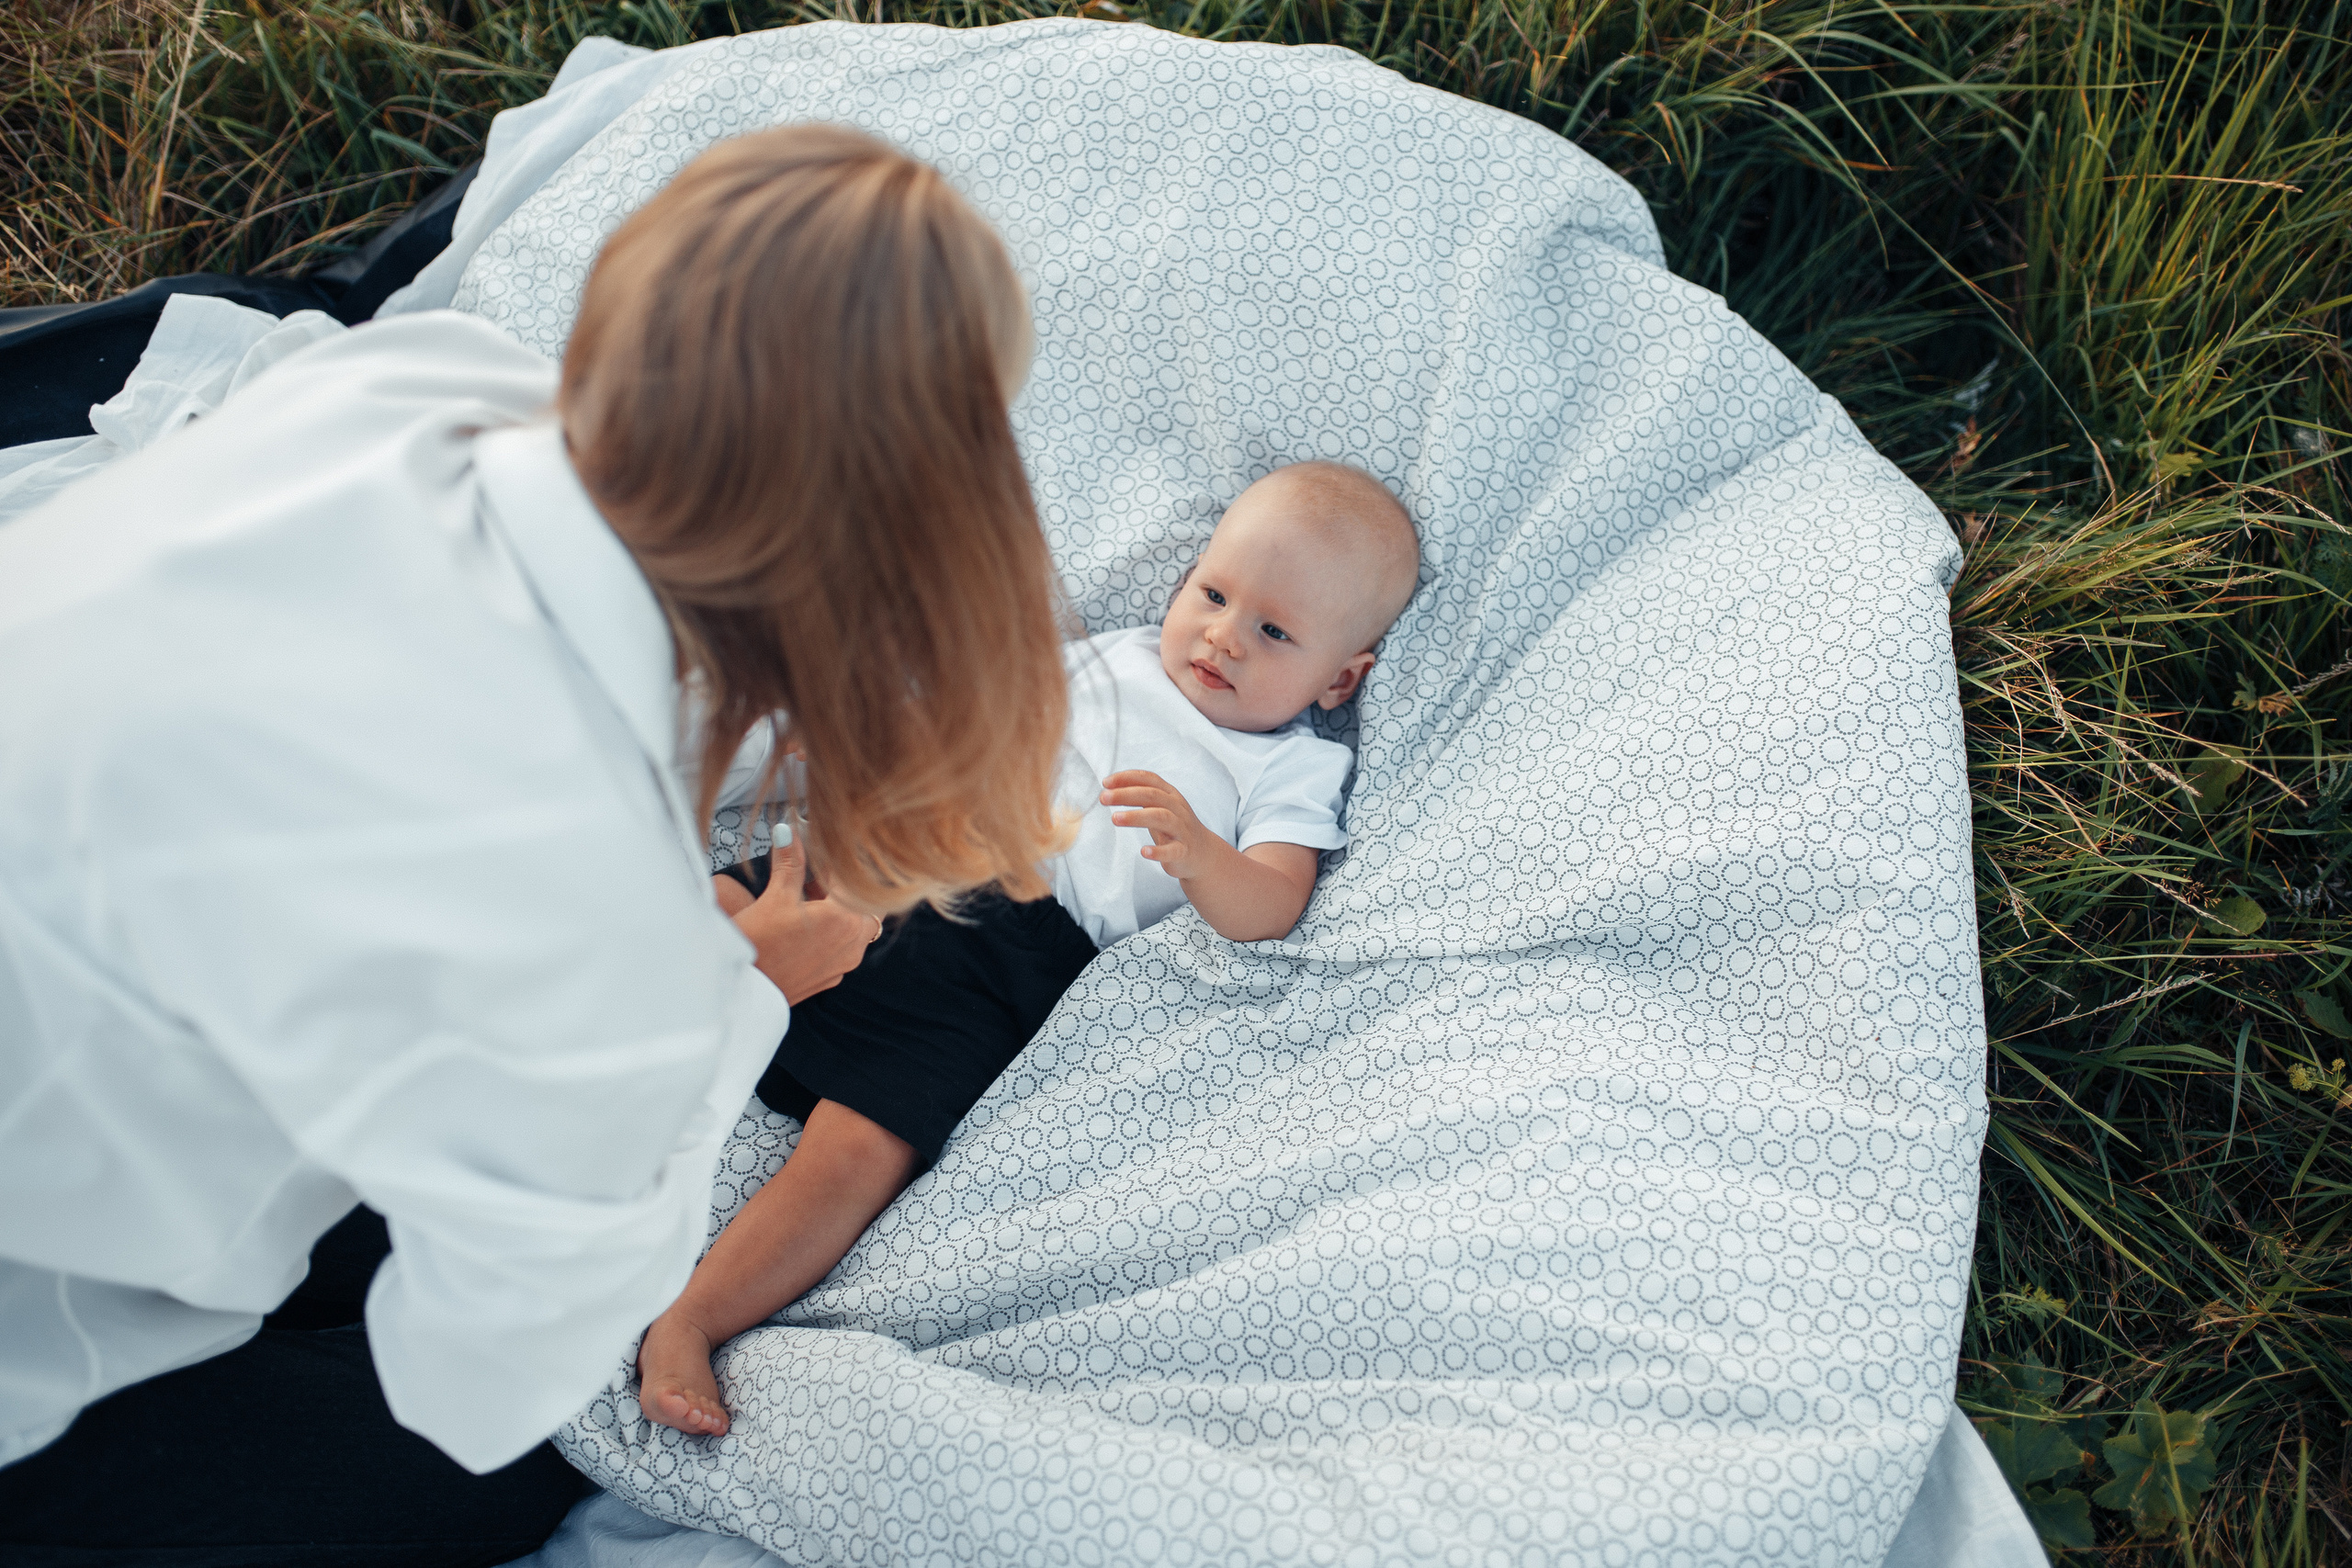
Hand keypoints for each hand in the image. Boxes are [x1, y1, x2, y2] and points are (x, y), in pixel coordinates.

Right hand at [731, 836, 880, 1003]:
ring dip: (837, 911)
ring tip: (805, 901)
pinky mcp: (831, 978)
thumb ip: (791, 862)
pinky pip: (842, 948)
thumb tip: (789, 830)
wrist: (739, 991)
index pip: (855, 881)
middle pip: (861, 904)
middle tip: (813, 878)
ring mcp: (844, 964)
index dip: (838, 864)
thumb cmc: (757, 943)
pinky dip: (830, 934)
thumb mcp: (775, 897)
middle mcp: (853, 944)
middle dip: (841, 888)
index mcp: (845, 919)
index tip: (823, 852)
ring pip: (854, 927)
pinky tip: (802, 928)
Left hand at [1100, 770, 1228, 881]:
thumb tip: (1109, 787)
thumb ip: (1140, 795)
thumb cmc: (1174, 827)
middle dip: (1126, 795)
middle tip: (1103, 798)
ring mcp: (1182, 830)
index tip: (1105, 782)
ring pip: (1161, 818)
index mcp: (1170, 795)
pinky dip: (1158, 851)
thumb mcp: (1160, 807)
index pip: (1149, 779)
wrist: (1204, 853)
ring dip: (1137, 817)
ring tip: (1115, 818)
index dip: (1127, 778)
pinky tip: (1143, 851)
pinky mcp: (1184, 851)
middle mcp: (1177, 809)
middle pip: (1152, 796)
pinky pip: (1172, 850)